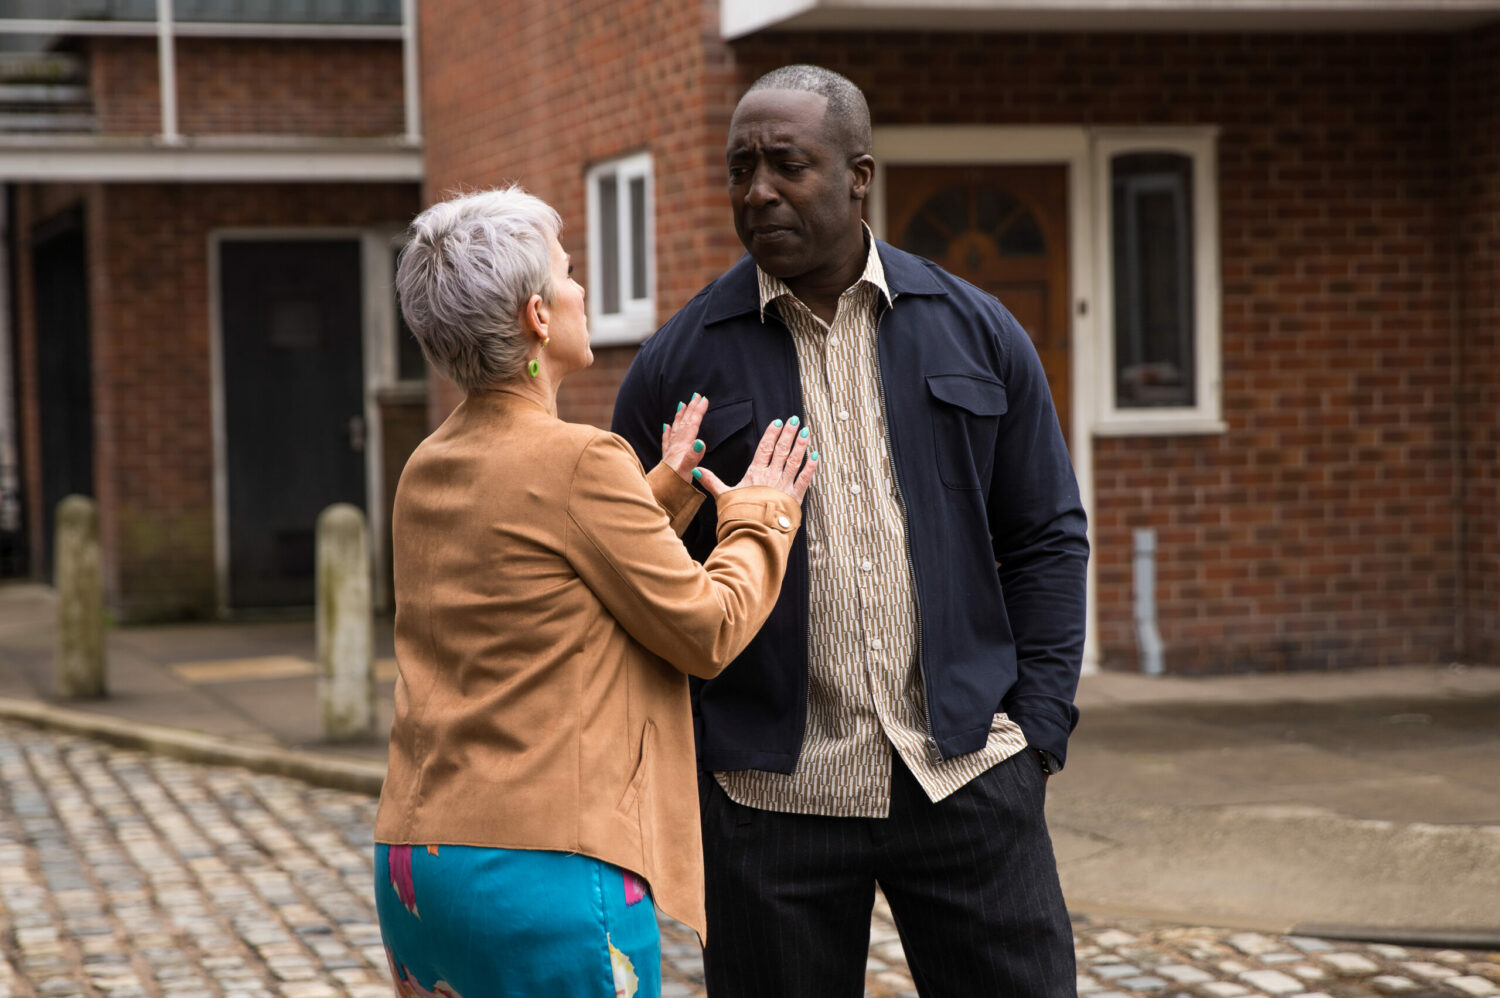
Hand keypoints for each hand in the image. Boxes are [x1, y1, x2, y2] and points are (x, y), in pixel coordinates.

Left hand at [660, 393, 709, 483]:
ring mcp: (670, 452)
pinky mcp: (666, 459)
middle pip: (684, 423)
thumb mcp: (686, 472)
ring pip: (676, 429)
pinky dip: (668, 431)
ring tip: (681, 404)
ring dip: (680, 416)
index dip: (698, 412)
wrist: (658, 496)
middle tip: (696, 395)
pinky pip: (667, 440)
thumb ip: (693, 457)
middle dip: (690, 409)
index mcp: (682, 448)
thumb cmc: (673, 486)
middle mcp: (675, 447)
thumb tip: (700, 442)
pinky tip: (666, 426)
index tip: (704, 399)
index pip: (692, 425)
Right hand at [696, 416, 818, 503]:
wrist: (753, 531)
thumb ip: (712, 481)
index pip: (764, 448)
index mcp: (755, 474)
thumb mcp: (723, 496)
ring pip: (794, 460)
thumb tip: (697, 471)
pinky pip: (805, 478)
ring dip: (801, 445)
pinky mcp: (795, 497)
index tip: (777, 422)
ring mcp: (784, 485)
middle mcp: (771, 476)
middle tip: (795, 421)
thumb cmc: (739, 515)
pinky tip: (815, 456)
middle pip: (781, 450)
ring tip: (806, 432)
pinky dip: (811, 466)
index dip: (771, 434)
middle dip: (788, 433)